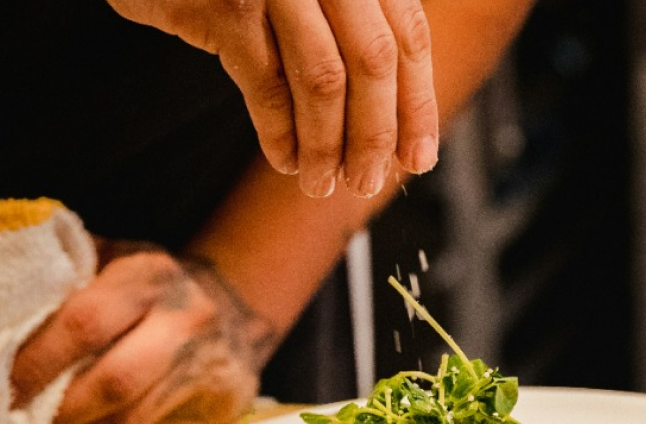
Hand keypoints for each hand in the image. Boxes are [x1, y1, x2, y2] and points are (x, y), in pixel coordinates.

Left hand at [10, 241, 278, 423]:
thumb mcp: (113, 258)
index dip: (37, 361)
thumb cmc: (152, 286)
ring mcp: (207, 366)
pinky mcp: (220, 406)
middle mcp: (185, 319)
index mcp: (149, 274)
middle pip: (113, 380)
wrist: (238, 309)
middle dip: (55, 411)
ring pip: (129, 419)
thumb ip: (62, 274)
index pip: (86, 322)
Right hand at [102, 0, 438, 197]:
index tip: (418, 158)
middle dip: (374, 134)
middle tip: (367, 182)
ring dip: (327, 145)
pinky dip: (280, 132)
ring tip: (321, 183)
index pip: (407, 34)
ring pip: (322, 79)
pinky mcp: (227, 6)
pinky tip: (284, 160)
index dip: (416, 103)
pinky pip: (266, 84)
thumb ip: (350, 28)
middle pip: (373, 60)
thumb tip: (391, 123)